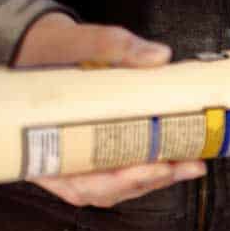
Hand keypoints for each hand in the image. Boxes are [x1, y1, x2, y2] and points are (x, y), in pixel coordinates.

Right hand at [14, 12, 205, 207]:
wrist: (40, 46)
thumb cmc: (44, 49)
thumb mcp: (69, 42)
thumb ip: (110, 45)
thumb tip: (159, 56)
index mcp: (38, 145)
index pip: (76, 183)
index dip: (114, 183)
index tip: (148, 169)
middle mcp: (58, 160)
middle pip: (105, 188)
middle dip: (148, 180)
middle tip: (184, 166)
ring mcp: (80, 157)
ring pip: (118, 182)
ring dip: (156, 177)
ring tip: (191, 164)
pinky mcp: (99, 148)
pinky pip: (123, 166)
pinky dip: (152, 165)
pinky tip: (180, 156)